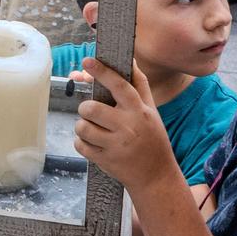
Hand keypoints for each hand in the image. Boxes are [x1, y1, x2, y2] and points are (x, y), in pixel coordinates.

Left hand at [73, 58, 178, 188]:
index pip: (120, 86)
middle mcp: (128, 127)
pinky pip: (80, 145)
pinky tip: (94, 143)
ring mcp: (116, 146)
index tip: (87, 61)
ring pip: (82, 127)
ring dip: (83, 126)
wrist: (157, 177)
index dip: (102, 72)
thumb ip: (139, 86)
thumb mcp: (151, 112)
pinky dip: (82, 142)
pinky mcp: (105, 160)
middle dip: (86, 108)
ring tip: (94, 129)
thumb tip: (130, 58)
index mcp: (139, 111)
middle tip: (91, 112)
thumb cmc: (152, 138)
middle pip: (91, 108)